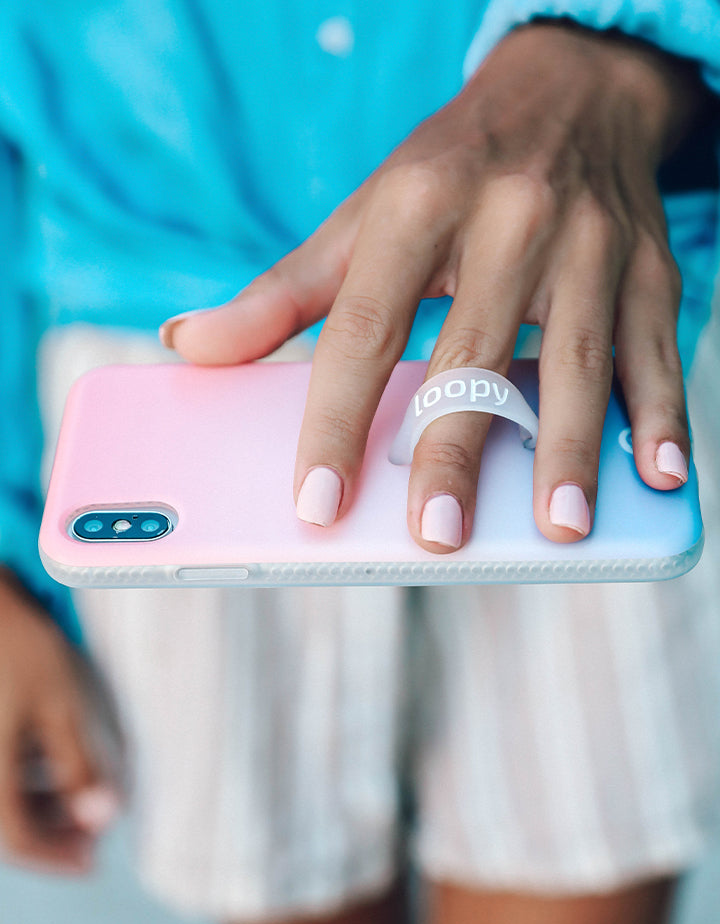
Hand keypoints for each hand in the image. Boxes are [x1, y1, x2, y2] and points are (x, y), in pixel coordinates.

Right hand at [0, 572, 120, 872]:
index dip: (57, 857)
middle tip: (95, 824)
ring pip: (1, 798)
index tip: (92, 860)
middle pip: (6, 823)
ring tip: (81, 794)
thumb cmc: (15, 648)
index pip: (17, 841)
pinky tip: (49, 763)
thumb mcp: (59, 705)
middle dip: (53, 830)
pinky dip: (21, 778)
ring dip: (39, 805)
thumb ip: (78, 765)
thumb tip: (102, 815)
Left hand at [162, 22, 703, 550]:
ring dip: (567, 449)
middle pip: (473, 353)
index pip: (364, 328)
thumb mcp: (360, 215)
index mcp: (416, 207)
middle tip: (437, 537)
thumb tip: (190, 344)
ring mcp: (587, 243)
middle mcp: (506, 219)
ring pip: (575, 358)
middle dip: (454, 450)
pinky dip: (658, 411)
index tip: (317, 500)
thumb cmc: (450, 168)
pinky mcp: (647, 266)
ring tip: (560, 526)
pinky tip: (656, 472)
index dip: (335, 420)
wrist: (570, 87)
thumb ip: (280, 293)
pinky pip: (655, 345)